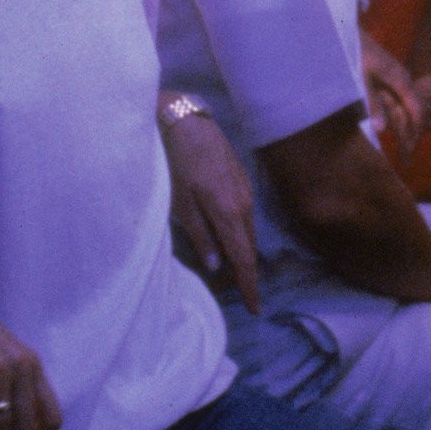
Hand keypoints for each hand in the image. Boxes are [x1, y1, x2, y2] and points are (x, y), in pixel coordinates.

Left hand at [160, 107, 259, 313]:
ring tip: (230, 268)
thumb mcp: (180, 204)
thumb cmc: (175, 162)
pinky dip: (238, 231)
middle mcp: (243, 203)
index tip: (255, 308)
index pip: (244, 259)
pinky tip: (226, 235)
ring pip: (248, 230)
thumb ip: (200, 236)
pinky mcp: (241, 178)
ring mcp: (245, 189)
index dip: (249, 286)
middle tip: (234, 293)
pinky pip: (245, 214)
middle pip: (249, 247)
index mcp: (228, 212)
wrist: (184, 121)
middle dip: (244, 271)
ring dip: (241, 250)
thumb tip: (216, 265)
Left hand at [362, 35, 422, 166]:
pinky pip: (398, 104)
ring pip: (406, 110)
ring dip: (404, 131)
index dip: (415, 134)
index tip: (409, 154)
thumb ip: (373, 103)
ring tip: (402, 153)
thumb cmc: (354, 52)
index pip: (417, 111)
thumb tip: (383, 129)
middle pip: (414, 114)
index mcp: (400, 80)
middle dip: (411, 137)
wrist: (347, 30)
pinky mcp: (390, 82)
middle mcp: (404, 81)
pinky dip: (397, 120)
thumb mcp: (361, 78)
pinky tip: (394, 133)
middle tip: (405, 161)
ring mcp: (398, 81)